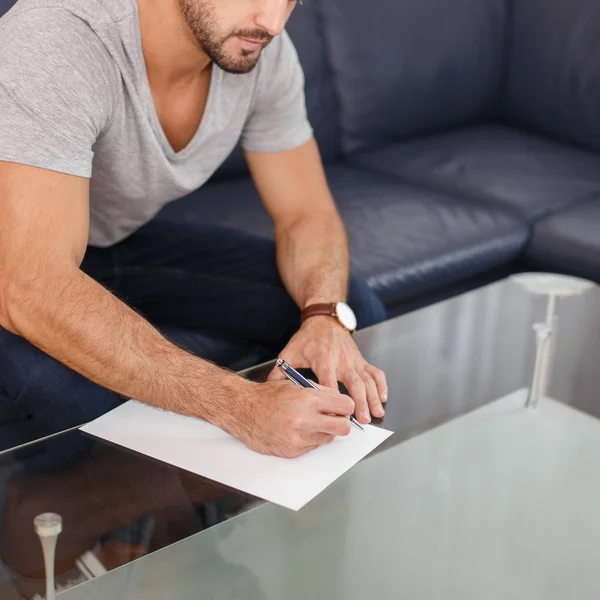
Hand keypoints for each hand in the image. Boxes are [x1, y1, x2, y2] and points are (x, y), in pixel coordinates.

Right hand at [224, 380, 354, 457]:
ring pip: (329, 438)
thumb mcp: (296, 385)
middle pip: (343, 428)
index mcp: (308, 399)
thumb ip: (320, 392)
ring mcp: (299, 438)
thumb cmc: (267, 396)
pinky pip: (313, 446)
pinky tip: (296, 430)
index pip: (346, 406)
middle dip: (341, 422)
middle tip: (333, 418)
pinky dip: (310, 439)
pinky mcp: (292, 451)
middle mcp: (305, 420)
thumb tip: (340, 400)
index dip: (346, 407)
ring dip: (324, 431)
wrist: (243, 410)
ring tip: (309, 422)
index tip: (342, 407)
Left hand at [268, 316, 387, 424]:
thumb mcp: (290, 352)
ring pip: (367, 380)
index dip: (333, 398)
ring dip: (373, 397)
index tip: (335, 414)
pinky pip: (374, 372)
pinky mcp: (361, 359)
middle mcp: (341, 361)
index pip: (329, 382)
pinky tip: (383, 397)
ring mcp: (353, 360)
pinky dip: (381, 384)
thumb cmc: (307, 338)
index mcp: (323, 360)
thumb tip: (268, 387)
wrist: (324, 320)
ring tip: (377, 413)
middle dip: (360, 402)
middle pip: (353, 384)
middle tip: (363, 419)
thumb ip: (280, 371)